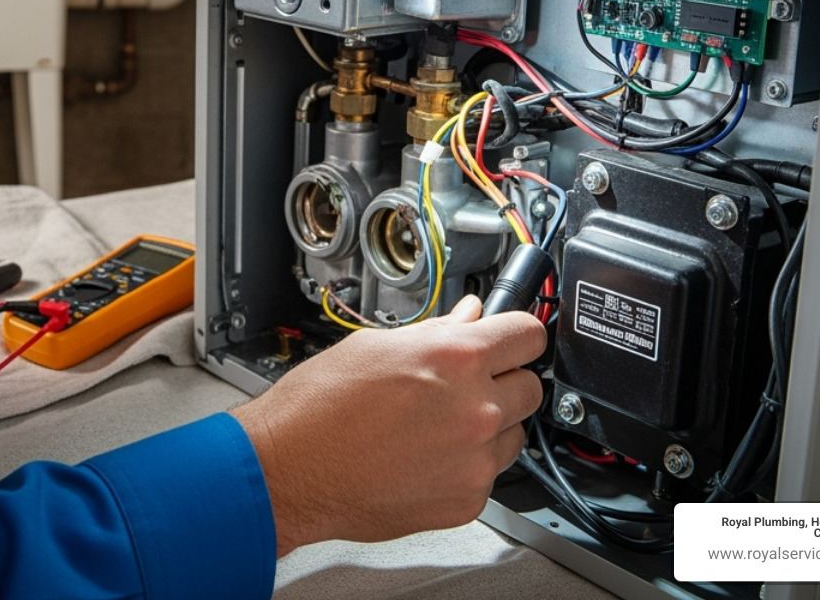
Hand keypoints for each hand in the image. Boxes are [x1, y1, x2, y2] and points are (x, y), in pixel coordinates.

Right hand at [230, 296, 545, 556]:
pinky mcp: (466, 500)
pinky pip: (488, 474)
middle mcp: (475, 409)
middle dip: (504, 379)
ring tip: (437, 423)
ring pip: (514, 434)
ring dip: (490, 425)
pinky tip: (425, 454)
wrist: (288, 469)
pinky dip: (466, 464)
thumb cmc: (317, 408)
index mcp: (455, 358)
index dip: (518, 333)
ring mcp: (475, 460)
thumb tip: (468, 319)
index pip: (528, 334)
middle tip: (468, 383)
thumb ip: (436, 332)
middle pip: (531, 386)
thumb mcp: (375, 345)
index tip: (513, 338)